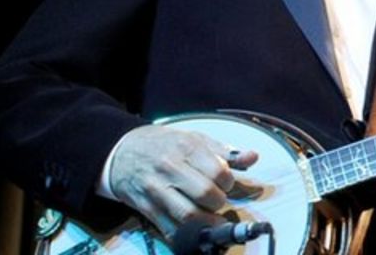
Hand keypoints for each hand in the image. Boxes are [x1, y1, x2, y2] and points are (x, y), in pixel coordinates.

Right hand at [109, 124, 258, 236]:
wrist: (122, 151)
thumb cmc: (166, 145)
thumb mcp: (195, 139)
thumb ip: (225, 152)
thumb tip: (253, 157)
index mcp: (187, 147)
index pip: (219, 172)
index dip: (229, 182)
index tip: (226, 184)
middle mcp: (170, 167)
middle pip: (206, 194)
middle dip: (219, 202)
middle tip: (218, 201)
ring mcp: (156, 188)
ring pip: (188, 214)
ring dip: (207, 222)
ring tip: (212, 220)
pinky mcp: (145, 206)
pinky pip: (168, 228)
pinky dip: (185, 236)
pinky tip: (195, 232)